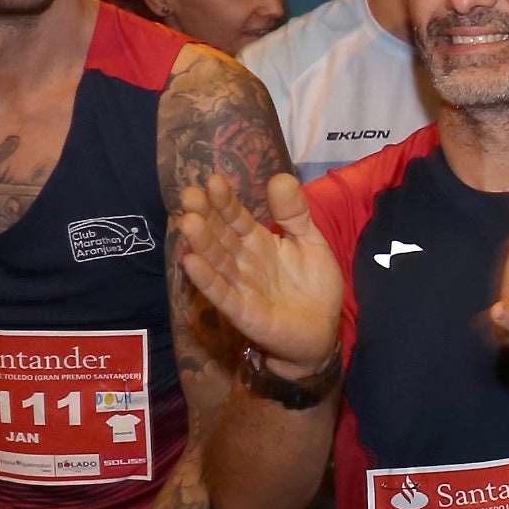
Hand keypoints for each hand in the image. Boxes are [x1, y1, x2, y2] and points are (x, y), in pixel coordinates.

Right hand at [176, 170, 342, 375]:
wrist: (322, 331)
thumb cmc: (314, 286)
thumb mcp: (310, 242)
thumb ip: (295, 214)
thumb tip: (280, 177)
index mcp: (259, 242)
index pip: (237, 218)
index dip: (225, 201)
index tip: (213, 180)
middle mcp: (243, 261)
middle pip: (220, 235)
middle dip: (205, 215)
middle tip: (189, 193)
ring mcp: (239, 286)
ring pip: (217, 261)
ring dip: (201, 242)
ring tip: (187, 220)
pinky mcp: (241, 311)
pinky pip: (221, 293)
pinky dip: (206, 278)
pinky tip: (191, 261)